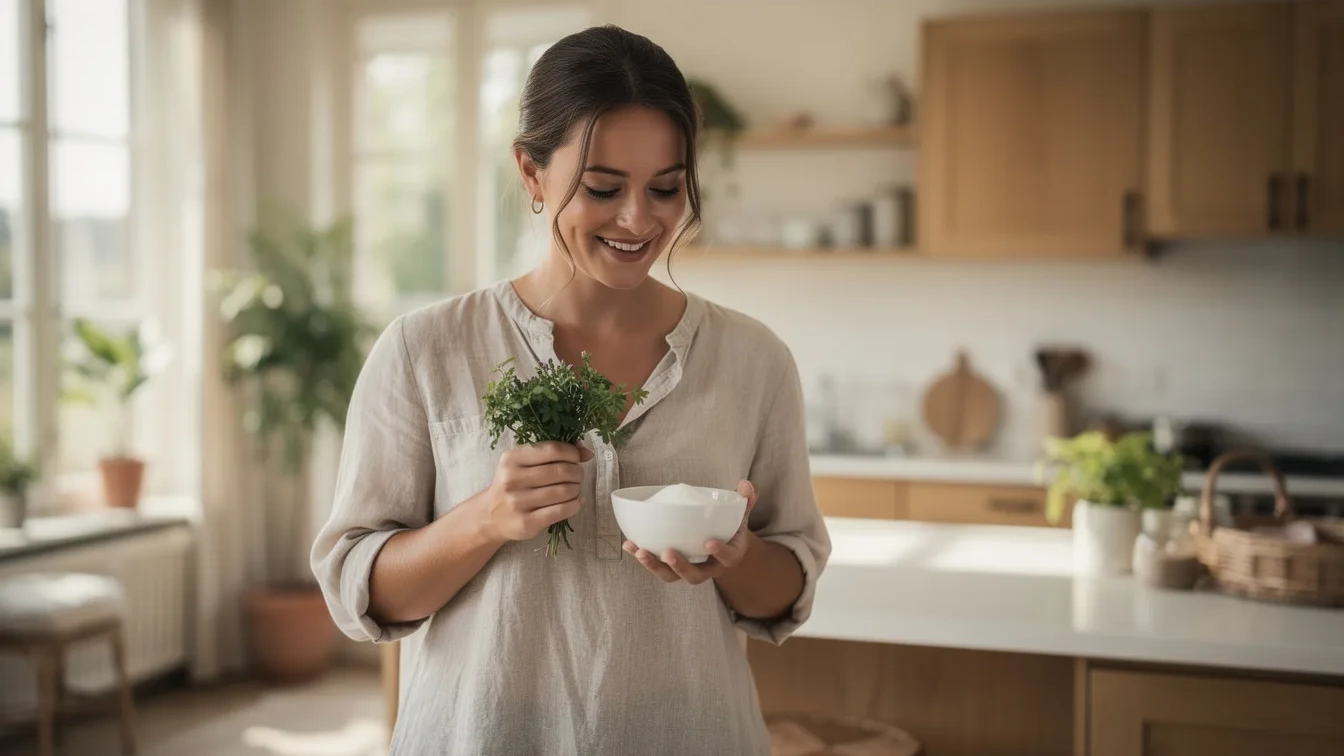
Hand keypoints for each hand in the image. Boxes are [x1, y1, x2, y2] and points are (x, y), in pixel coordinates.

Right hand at [481, 441, 592, 543]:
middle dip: (577, 472)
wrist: (490, 515)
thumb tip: (587, 452)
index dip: (572, 452)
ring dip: (577, 489)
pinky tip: (575, 502)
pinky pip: (561, 510)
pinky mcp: (526, 522)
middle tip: (577, 476)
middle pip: (561, 471)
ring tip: (574, 489)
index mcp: (512, 458)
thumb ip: (551, 453)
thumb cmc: (513, 484)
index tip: (579, 457)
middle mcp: (512, 479)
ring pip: (564, 491)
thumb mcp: (523, 462)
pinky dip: (575, 505)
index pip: (552, 450)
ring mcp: (518, 502)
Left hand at [623, 480, 756, 584]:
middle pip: (694, 576)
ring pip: (671, 576)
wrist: (721, 545)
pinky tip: (629, 544)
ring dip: (654, 566)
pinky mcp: (670, 567)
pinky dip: (642, 556)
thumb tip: (746, 484)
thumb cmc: (730, 527)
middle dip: (680, 567)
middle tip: (668, 553)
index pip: (727, 558)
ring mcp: (687, 570)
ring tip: (640, 551)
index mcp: (729, 556)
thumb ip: (746, 500)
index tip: (710, 543)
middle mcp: (708, 569)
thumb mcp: (741, 514)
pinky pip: (656, 566)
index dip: (720, 553)